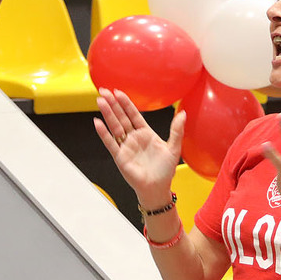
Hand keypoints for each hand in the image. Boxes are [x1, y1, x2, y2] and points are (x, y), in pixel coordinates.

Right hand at [94, 86, 183, 208]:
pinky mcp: (120, 157)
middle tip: (104, 91)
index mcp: (146, 133)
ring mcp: (125, 146)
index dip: (126, 103)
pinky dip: (103, 133)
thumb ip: (176, 130)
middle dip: (113, 104)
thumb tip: (183, 113)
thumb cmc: (165, 170)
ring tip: (100, 101)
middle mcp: (133, 138)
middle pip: (121, 117)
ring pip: (114, 126)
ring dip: (107, 114)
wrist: (157, 189)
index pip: (133, 114)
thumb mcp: (173, 148)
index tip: (119, 92)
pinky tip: (97, 122)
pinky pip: (110, 143)